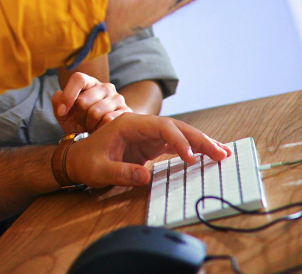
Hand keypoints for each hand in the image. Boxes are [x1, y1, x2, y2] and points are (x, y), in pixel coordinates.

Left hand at [52, 71, 131, 133]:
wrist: (101, 139)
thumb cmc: (80, 123)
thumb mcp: (65, 113)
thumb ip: (58, 101)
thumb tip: (62, 101)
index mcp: (90, 83)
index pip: (78, 79)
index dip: (67, 96)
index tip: (62, 112)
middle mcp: (106, 87)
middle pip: (83, 101)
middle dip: (78, 117)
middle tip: (81, 124)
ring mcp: (118, 98)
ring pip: (95, 112)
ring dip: (89, 125)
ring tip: (91, 128)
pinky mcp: (126, 112)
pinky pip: (107, 120)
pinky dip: (100, 129)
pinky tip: (100, 131)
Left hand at [64, 113, 229, 188]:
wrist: (77, 160)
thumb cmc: (86, 162)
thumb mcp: (99, 169)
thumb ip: (120, 172)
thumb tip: (145, 177)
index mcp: (129, 123)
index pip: (161, 126)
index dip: (178, 140)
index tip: (190, 157)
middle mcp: (142, 125)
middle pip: (176, 127)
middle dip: (199, 139)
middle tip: (221, 153)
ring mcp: (148, 134)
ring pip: (180, 134)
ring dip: (201, 143)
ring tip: (223, 153)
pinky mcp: (151, 145)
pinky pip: (176, 144)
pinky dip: (192, 150)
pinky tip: (208, 156)